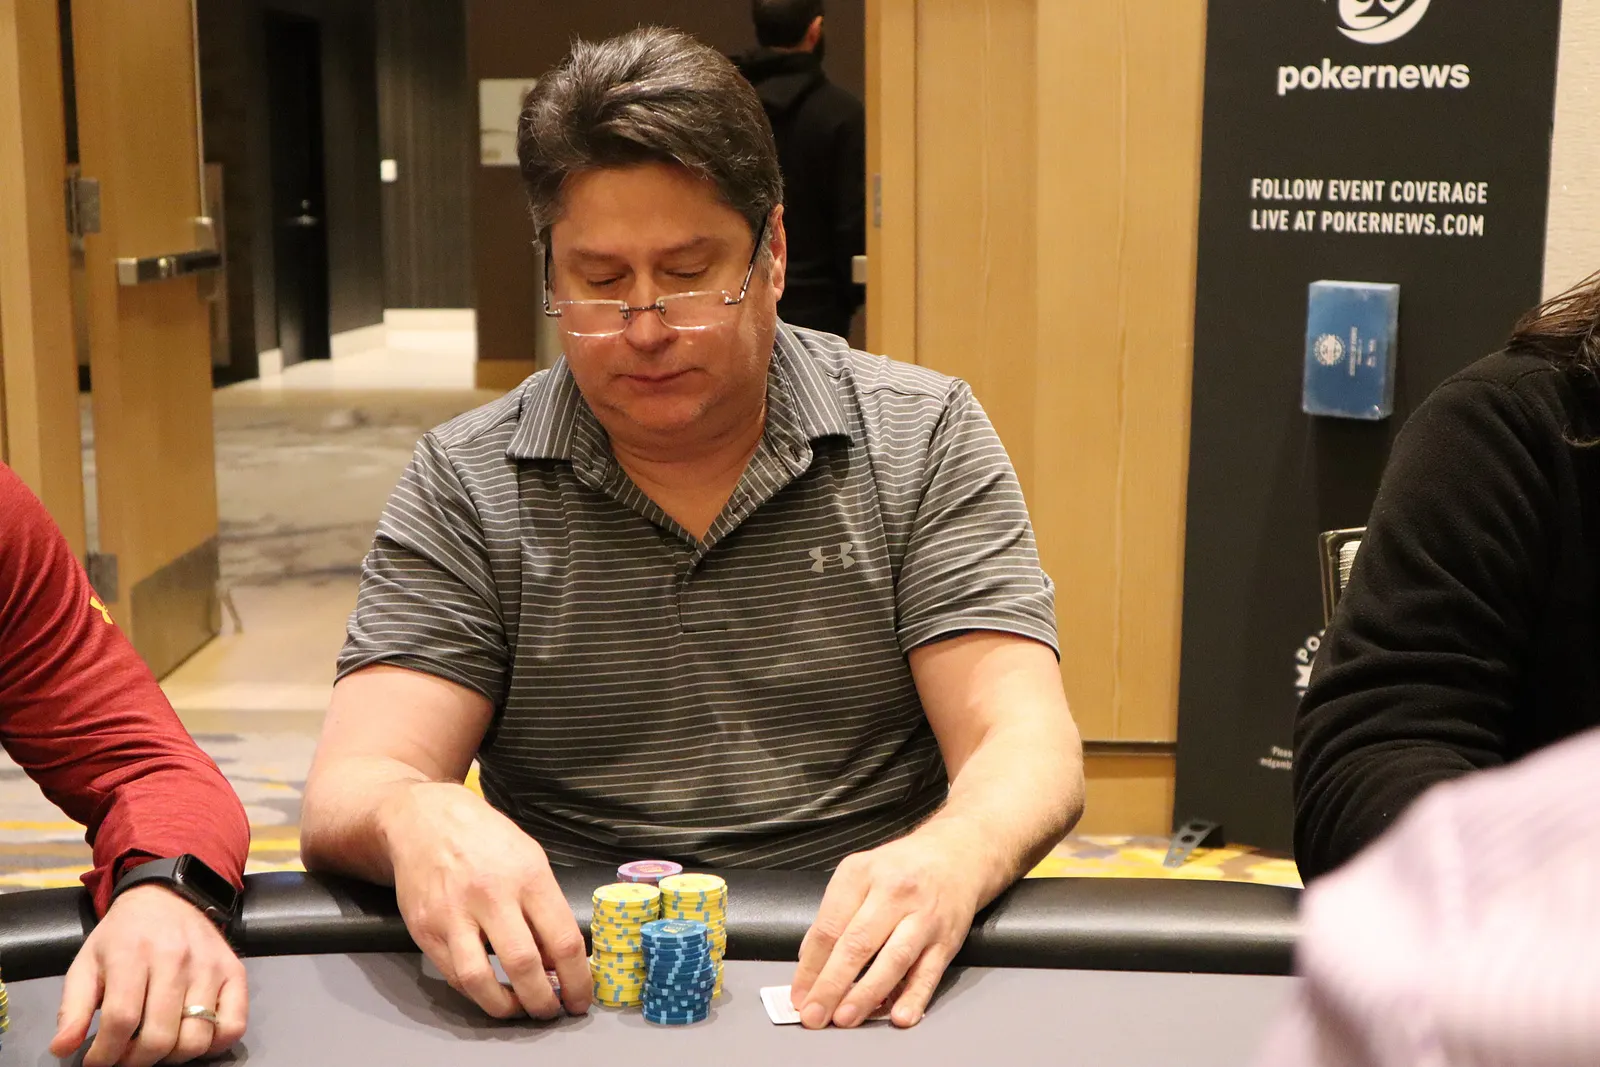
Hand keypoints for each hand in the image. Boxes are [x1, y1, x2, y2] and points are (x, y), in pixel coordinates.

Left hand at [49, 884, 246, 1066]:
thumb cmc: (122, 936)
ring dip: (171, 1057)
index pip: (121, 1019)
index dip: (105, 1053)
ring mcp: (210, 967)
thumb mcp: (86, 963)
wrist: (167, 898)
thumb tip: (63, 1048)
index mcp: (133, 954)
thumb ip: (72, 1007)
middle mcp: (176, 959)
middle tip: (124, 1057)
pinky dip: (214, 1045)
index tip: (96, 1061)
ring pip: (196, 1038)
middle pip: (159, 1036)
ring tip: (155, 1047)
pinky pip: (234, 1026)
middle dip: (135, 1061)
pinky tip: (191, 1037)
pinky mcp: (234, 973)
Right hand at [383, 782, 590, 1019]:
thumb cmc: (485, 838)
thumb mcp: (530, 858)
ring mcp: (453, 914)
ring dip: (506, 1006)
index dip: (577, 980)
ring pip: (481, 980)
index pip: (563, 941)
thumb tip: (560, 959)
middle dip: (543, 1001)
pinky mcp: (425, 929)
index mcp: (528, 876)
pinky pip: (454, 974)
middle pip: (524, 965)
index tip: (580, 998)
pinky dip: (476, 991)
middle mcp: (490, 895)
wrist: (424, 819)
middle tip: (552, 1011)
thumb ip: (546, 906)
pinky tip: (490, 989)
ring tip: (520, 1008)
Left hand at [790, 825, 984, 1028]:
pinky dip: (914, 998)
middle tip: (813, 1015)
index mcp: (861, 874)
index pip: (829, 927)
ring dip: (866, 994)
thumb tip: (809, 960)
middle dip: (831, 985)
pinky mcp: (947, 939)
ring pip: (893, 960)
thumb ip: (834, 914)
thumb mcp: (860, 874)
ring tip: (845, 1018)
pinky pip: (929, 973)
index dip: (810, 966)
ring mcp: (923, 916)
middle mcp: (893, 893)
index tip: (799, 995)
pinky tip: (899, 1017)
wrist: (955, 854)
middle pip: (856, 944)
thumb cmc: (900, 869)